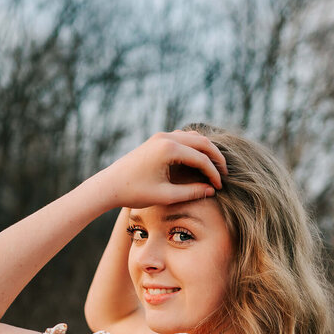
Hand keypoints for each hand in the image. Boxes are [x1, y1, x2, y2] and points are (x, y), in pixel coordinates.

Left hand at [96, 130, 227, 208]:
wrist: (109, 185)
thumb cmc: (134, 192)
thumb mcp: (166, 196)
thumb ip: (191, 192)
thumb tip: (211, 190)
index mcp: (169, 149)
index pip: (201, 159)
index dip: (214, 173)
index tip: (220, 187)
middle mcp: (166, 137)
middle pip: (202, 142)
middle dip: (216, 158)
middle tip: (224, 173)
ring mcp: (160, 136)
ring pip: (193, 137)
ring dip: (206, 150)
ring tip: (214, 167)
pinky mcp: (157, 140)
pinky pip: (182, 138)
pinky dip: (194, 147)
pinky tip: (198, 160)